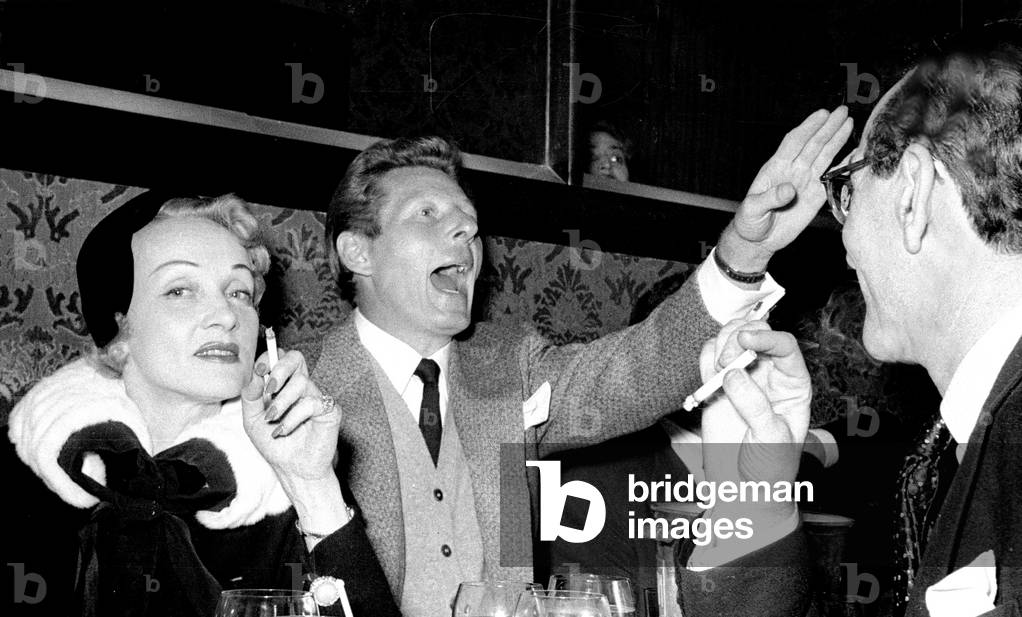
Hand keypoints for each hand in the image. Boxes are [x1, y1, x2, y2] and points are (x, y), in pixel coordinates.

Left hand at [241, 348, 339, 483]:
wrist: (292, 469)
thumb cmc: (275, 445)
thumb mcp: (252, 420)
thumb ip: (251, 397)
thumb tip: (255, 376)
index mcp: (285, 385)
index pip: (281, 358)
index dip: (270, 358)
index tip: (259, 370)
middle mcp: (303, 387)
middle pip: (296, 358)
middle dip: (279, 369)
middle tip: (269, 388)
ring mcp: (318, 397)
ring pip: (301, 382)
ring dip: (281, 403)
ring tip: (272, 420)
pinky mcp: (330, 410)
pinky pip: (311, 404)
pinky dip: (292, 418)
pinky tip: (285, 430)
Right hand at [699, 324, 810, 524]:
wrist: (743, 490)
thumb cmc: (769, 468)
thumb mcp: (771, 439)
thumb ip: (755, 406)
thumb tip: (733, 376)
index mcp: (793, 384)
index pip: (784, 346)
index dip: (766, 338)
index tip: (745, 342)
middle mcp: (768, 375)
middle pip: (755, 334)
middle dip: (738, 340)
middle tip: (726, 363)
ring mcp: (741, 378)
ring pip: (730, 339)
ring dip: (720, 345)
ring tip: (717, 371)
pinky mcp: (716, 386)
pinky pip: (708, 357)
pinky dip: (705, 357)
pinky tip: (708, 378)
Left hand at [718, 107, 852, 272]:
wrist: (758, 240)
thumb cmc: (749, 222)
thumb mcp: (752, 210)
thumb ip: (770, 198)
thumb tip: (789, 189)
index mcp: (775, 169)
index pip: (794, 143)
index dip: (808, 128)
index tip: (822, 114)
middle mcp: (793, 171)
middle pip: (813, 144)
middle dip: (828, 127)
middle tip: (843, 112)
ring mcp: (805, 181)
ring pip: (823, 156)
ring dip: (836, 139)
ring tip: (849, 122)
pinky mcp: (816, 195)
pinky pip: (832, 177)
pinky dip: (842, 164)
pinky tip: (853, 152)